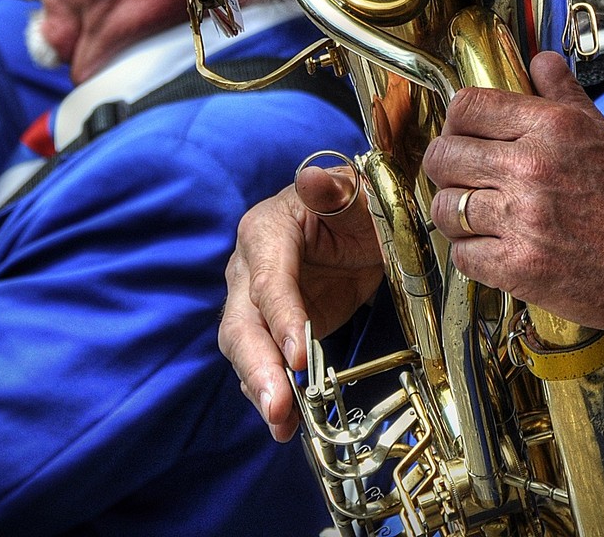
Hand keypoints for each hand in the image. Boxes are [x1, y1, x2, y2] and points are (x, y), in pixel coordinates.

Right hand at [219, 164, 385, 441]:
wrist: (362, 225)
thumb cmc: (355, 202)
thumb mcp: (353, 190)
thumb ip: (329, 189)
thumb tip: (310, 180)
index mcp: (265, 231)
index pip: (267, 279)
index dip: (281, 317)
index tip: (299, 355)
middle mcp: (249, 269)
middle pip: (241, 323)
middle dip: (258, 367)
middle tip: (278, 406)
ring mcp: (257, 305)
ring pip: (246, 350)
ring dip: (261, 389)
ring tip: (282, 424)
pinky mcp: (273, 332)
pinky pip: (265, 365)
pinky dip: (273, 395)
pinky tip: (286, 424)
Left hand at [421, 52, 603, 384]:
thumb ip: (566, 97)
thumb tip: (542, 61)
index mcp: (552, 127)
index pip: (466, 107)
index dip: (457, 122)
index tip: (463, 137)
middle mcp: (531, 167)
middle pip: (444, 156)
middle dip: (446, 168)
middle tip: (463, 179)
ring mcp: (522, 219)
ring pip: (445, 207)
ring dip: (455, 214)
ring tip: (477, 218)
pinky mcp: (520, 268)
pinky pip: (462, 255)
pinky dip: (471, 254)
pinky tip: (493, 250)